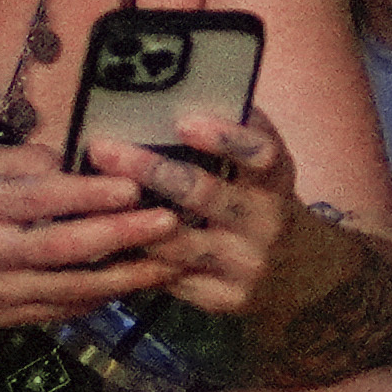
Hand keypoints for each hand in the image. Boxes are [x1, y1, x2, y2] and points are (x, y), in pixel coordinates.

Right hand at [0, 141, 179, 330]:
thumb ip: (24, 161)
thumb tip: (78, 161)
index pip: (42, 199)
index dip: (90, 194)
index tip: (136, 185)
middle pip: (63, 247)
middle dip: (121, 236)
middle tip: (170, 223)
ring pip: (68, 289)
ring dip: (123, 279)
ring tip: (170, 264)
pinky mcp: (3, 320)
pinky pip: (59, 313)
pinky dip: (98, 301)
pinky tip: (133, 287)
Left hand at [115, 107, 296, 325]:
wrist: (302, 277)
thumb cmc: (266, 205)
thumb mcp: (266, 172)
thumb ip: (237, 139)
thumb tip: (185, 92)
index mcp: (276, 181)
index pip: (260, 154)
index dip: (225, 138)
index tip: (184, 121)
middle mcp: (264, 222)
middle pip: (204, 195)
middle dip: (150, 170)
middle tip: (104, 149)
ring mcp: (244, 265)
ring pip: (177, 243)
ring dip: (129, 219)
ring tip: (89, 196)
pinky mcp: (223, 299)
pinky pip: (168, 279)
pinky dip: (135, 258)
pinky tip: (103, 239)